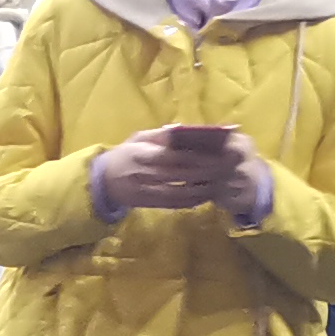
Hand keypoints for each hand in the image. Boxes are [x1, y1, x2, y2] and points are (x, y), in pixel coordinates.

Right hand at [94, 128, 240, 215]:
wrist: (103, 181)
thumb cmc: (124, 155)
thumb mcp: (138, 138)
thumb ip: (161, 136)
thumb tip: (185, 131)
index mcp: (145, 153)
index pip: (178, 154)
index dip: (201, 155)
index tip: (221, 151)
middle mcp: (148, 173)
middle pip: (185, 173)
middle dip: (211, 170)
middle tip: (231, 165)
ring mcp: (150, 190)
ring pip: (183, 191)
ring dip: (205, 187)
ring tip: (224, 181)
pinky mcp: (151, 204)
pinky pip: (176, 203)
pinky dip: (193, 200)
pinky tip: (207, 194)